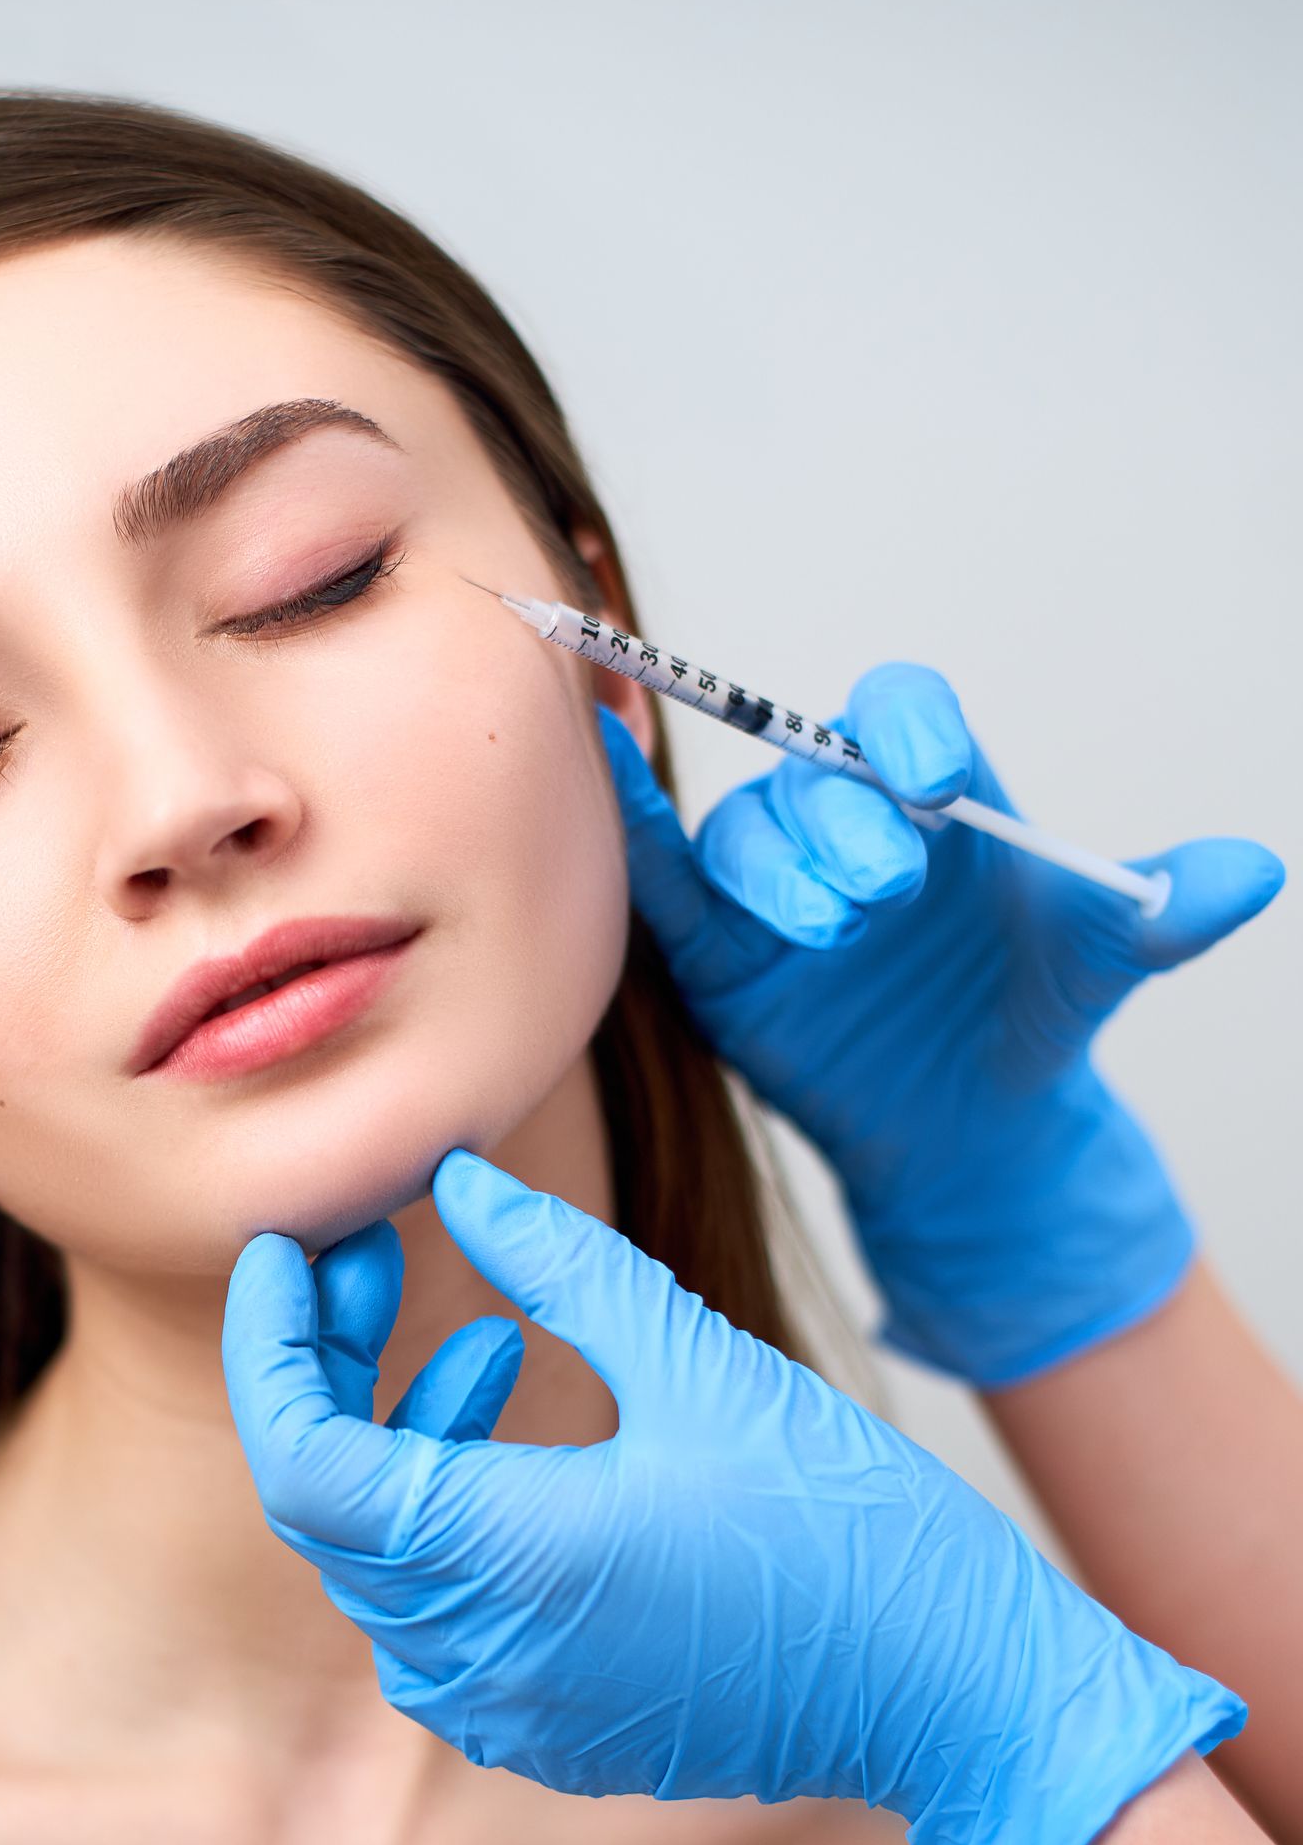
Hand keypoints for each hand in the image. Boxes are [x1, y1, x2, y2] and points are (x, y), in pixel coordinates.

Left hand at [222, 1150, 1243, 1844]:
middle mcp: (479, 1655)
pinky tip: (527, 1456)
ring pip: (379, 1564)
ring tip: (493, 1345)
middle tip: (375, 1263)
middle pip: (325, 1505)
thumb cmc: (848, 1523)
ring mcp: (510, 1711)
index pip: (301, 1458)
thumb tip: (453, 1179)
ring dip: (402, 1443)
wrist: (957, 1693)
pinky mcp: (550, 1735)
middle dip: (329, 1370)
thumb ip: (557, 1265)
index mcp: (503, 1559)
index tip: (291, 1252)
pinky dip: (448, 1525)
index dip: (271, 1345)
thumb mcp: (699, 1359)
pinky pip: (438, 1623)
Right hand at [597, 674, 1283, 1383]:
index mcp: (928, 793)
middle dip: (844, 822)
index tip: (938, 780)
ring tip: (833, 933)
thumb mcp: (1102, 965)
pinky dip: (628, 824)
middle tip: (889, 893)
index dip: (906, 734)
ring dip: (779, 870)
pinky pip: (659, 877)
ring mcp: (768, 881)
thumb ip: (1163, 913)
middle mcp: (838, 817)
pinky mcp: (713, 950)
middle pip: (811, 776)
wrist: (966, 1126)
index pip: (896, 717)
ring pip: (740, 835)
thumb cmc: (1025, 1017)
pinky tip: (606, 772)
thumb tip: (1253, 873)